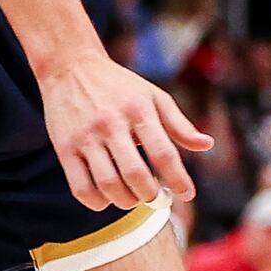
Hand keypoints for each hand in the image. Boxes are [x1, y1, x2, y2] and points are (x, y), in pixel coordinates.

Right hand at [39, 49, 213, 214]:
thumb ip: (179, 124)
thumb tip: (207, 145)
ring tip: (132, 197)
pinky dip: (96, 202)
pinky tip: (106, 198)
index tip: (187, 194)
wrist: (70, 68)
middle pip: (135, 174)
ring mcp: (85, 137)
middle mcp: (111, 124)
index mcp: (139, 110)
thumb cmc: (119, 86)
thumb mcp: (154, 96)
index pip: (163, 152)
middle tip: (155, 197)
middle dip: (150, 195)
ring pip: (107, 184)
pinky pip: (80, 187)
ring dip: (125, 201)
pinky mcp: (64, 148)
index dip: (178, 179)